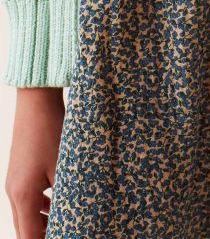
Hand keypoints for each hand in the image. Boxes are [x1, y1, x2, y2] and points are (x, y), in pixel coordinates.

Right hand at [4, 87, 65, 238]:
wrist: (37, 102)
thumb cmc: (52, 133)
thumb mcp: (64, 168)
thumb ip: (67, 196)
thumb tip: (77, 214)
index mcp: (23, 196)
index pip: (29, 237)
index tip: (65, 237)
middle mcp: (14, 193)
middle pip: (24, 230)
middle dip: (42, 236)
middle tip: (67, 233)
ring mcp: (14, 182)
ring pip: (25, 215)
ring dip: (41, 224)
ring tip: (63, 224)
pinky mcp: (19, 172)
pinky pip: (27, 200)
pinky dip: (39, 208)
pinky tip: (56, 205)